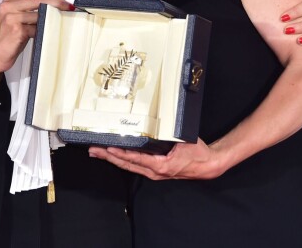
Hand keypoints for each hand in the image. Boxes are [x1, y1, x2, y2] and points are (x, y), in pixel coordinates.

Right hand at [0, 0, 71, 80]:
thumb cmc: (7, 38)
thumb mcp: (16, 18)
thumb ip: (29, 10)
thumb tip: (53, 5)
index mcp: (9, 0)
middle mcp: (9, 6)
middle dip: (57, 1)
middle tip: (68, 6)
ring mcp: (11, 17)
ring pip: (39, 12)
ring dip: (54, 16)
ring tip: (63, 19)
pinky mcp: (16, 30)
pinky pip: (36, 28)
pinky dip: (45, 30)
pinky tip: (49, 32)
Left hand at [89, 140, 220, 180]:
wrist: (208, 165)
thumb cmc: (197, 152)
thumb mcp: (182, 141)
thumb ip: (167, 137)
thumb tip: (153, 127)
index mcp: (160, 165)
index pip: (135, 159)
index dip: (120, 154)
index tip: (107, 149)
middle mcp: (155, 172)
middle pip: (127, 164)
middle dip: (108, 157)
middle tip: (94, 150)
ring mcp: (154, 173)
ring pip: (129, 166)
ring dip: (113, 159)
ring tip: (98, 153)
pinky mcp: (155, 171)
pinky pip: (136, 166)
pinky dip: (123, 160)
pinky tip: (115, 156)